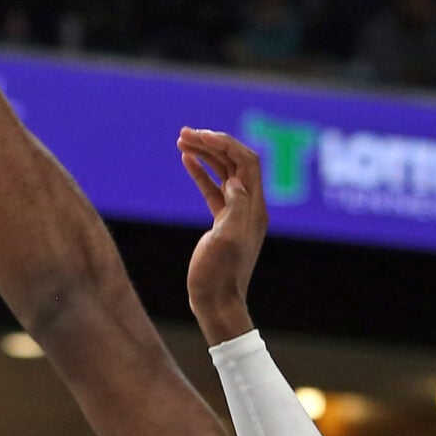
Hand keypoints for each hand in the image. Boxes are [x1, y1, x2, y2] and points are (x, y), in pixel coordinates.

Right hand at [178, 127, 268, 345]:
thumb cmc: (219, 275)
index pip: (246, 162)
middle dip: (212, 143)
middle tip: (186, 132)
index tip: (201, 136)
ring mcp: (235, 213)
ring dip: (205, 154)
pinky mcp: (221, 223)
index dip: (226, 144)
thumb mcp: (227, 240)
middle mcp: (248, 206)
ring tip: (182, 140)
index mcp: (253, 207)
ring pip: (223, 173)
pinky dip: (201, 172)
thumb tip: (234, 181)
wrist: (216, 303)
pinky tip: (186, 160)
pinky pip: (213, 189)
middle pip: (234, 162)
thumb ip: (236, 206)